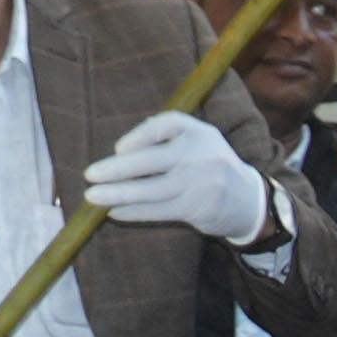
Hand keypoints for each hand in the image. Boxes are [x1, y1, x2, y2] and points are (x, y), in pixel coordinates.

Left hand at [87, 107, 272, 245]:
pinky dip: (134, 212)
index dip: (140, 135)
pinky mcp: (196, 208)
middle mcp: (201, 155)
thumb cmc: (208, 164)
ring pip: (151, 190)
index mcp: (199, 132)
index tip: (119, 148)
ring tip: (93, 196)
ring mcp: (200, 184)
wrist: (247, 199)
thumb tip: (123, 148)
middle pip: (153, 160)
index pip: (168, 125)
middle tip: (90, 174)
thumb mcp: (198, 140)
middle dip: (118, 169)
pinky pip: (158, 211)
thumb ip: (165, 135)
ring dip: (118, 194)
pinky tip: (115, 212)